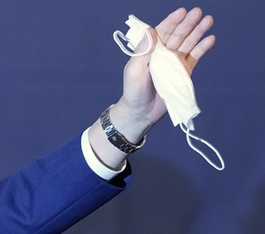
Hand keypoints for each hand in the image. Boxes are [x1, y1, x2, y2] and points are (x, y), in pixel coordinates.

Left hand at [114, 7, 214, 136]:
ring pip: (188, 43)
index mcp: (150, 50)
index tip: (181, 12)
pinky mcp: (184, 72)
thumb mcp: (133, 69)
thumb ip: (143, 51)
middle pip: (178, 34)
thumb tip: (152, 31)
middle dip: (187, 23)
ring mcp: (174, 62)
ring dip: (198, 32)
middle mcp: (164, 53)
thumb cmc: (133, 91)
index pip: (162, 31)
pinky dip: (202, 49)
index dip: (171, 21)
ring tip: (207, 20)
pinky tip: (209, 39)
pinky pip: (194, 58)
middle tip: (197, 12)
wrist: (141, 112)